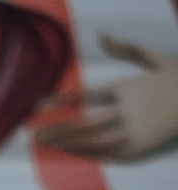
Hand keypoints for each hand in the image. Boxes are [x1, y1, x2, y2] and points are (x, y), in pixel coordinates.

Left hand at [34, 36, 177, 161]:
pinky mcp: (145, 149)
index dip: (61, 100)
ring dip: (68, 144)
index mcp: (132, 88)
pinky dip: (89, 154)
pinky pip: (110, 155)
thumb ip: (128, 49)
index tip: (37, 105)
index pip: (86, 95)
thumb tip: (102, 35)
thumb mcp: (157, 60)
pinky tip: (72, 152)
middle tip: (32, 133)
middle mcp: (133, 112)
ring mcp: (139, 132)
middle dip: (58, 130)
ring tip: (45, 142)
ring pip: (95, 142)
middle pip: (86, 124)